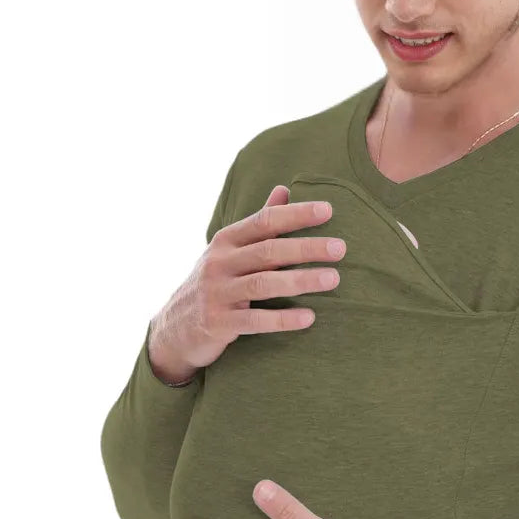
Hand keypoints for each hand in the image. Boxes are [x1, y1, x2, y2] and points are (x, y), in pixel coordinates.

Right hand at [148, 184, 347, 384]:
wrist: (176, 329)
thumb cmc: (216, 284)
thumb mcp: (231, 250)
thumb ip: (259, 224)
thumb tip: (284, 189)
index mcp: (226, 240)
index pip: (264, 221)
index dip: (296, 214)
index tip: (328, 211)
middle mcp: (219, 263)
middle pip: (268, 251)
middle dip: (306, 248)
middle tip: (341, 248)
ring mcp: (217, 293)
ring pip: (263, 283)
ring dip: (301, 281)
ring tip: (334, 279)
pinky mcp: (218, 324)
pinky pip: (255, 321)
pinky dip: (283, 319)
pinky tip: (309, 318)